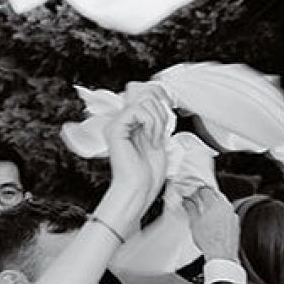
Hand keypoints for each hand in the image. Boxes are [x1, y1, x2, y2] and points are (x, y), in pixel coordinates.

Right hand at [101, 92, 173, 238]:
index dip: (160, 98)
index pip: (144, 94)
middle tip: (160, 133)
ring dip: (157, 121)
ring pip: (144, 101)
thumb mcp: (158, 138)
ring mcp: (116, 124)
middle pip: (145, 93)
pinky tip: (151, 140)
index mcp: (129, 123)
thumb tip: (162, 100)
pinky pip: (137, 110)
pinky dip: (150, 124)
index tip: (168, 113)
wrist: (139, 190)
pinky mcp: (115, 129)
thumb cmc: (148, 173)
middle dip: (161, 112)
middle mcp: (121, 121)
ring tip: (155, 140)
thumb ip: (157, 119)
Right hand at [182, 182, 240, 265]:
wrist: (221, 255)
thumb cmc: (209, 241)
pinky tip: (214, 221)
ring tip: (206, 211)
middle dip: (207, 195)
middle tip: (199, 199)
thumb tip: (187, 202)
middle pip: (216, 194)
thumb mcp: (194, 223)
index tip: (193, 194)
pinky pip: (228, 213)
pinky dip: (221, 213)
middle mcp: (226, 207)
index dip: (198, 191)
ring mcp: (232, 215)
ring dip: (214, 204)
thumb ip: (190, 209)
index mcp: (215, 204)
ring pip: (223, 203)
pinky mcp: (235, 223)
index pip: (206, 190)